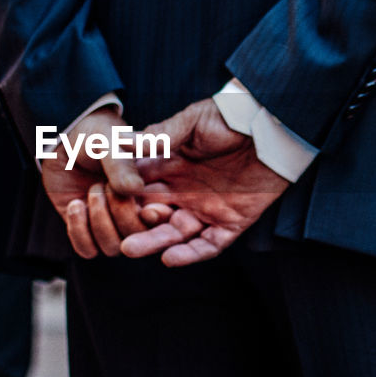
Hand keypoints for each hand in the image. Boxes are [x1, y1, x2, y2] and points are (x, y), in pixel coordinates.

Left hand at [41, 107, 150, 257]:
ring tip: (92, 191)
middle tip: (105, 186)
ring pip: (113, 247)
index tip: (145, 207)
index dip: (156, 219)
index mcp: (153, 193)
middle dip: (123, 215)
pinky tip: (75, 204)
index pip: (164, 220)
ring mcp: (110, 224)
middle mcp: (135, 213)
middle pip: (139, 237)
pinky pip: (87, 249)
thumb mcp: (108, 141)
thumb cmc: (93, 135)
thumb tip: (135, 189)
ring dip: (99, 221)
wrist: (63, 141)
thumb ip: (121, 163)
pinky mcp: (87, 230)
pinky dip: (79, 230)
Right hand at [120, 99, 290, 266]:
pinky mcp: (232, 222)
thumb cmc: (230, 117)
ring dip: (154, 242)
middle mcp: (184, 192)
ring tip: (131, 249)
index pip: (139, 188)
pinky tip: (170, 259)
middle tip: (113, 235)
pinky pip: (209, 244)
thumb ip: (160, 136)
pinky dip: (191, 254)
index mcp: (170, 168)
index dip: (121, 197)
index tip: (102, 203)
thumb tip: (121, 141)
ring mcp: (207, 208)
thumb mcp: (192, 122)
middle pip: (152, 215)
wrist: (273, 127)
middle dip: (133, 226)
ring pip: (175, 233)